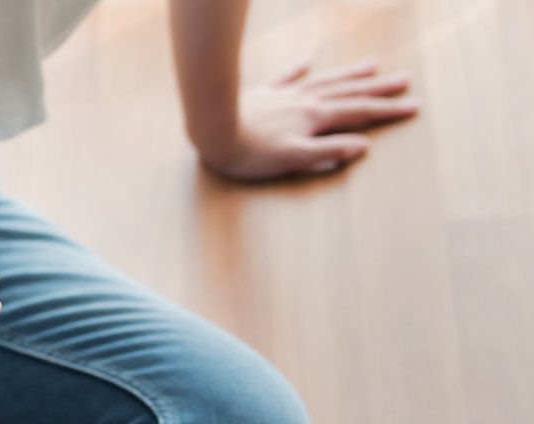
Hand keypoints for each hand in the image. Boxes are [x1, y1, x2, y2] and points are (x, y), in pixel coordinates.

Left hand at [201, 59, 418, 181]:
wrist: (213, 132)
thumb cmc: (252, 154)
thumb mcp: (294, 159)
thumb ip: (329, 152)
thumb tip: (363, 145)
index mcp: (315, 118)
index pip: (359, 113)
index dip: (387, 111)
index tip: (413, 106)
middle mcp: (304, 101)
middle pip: (347, 93)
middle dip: (377, 89)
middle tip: (405, 80)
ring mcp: (283, 95)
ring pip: (323, 81)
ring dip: (348, 75)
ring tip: (371, 66)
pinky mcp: (261, 94)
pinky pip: (285, 77)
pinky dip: (298, 69)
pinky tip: (307, 61)